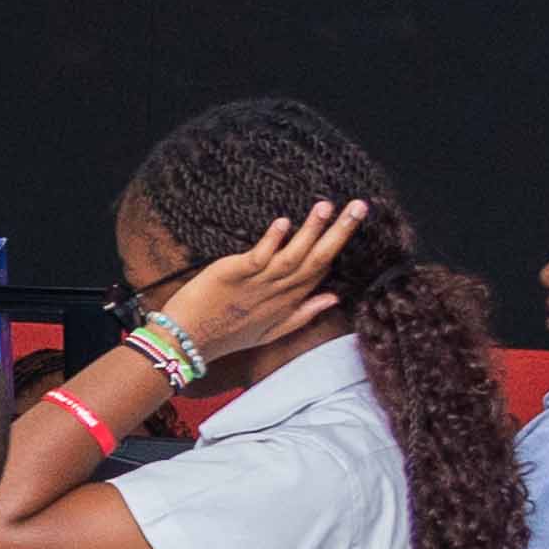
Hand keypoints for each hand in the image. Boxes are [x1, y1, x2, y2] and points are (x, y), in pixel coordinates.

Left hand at [153, 197, 368, 363]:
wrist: (189, 342)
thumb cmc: (228, 335)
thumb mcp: (271, 332)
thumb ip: (304, 313)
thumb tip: (334, 297)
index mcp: (288, 302)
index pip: (321, 271)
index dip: (338, 244)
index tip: (355, 218)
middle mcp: (278, 292)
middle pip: (316, 260)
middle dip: (340, 233)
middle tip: (359, 206)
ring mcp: (258, 283)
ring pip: (292, 256)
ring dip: (311, 231)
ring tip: (326, 206)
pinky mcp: (234, 274)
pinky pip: (258, 256)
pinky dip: (272, 240)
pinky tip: (284, 222)